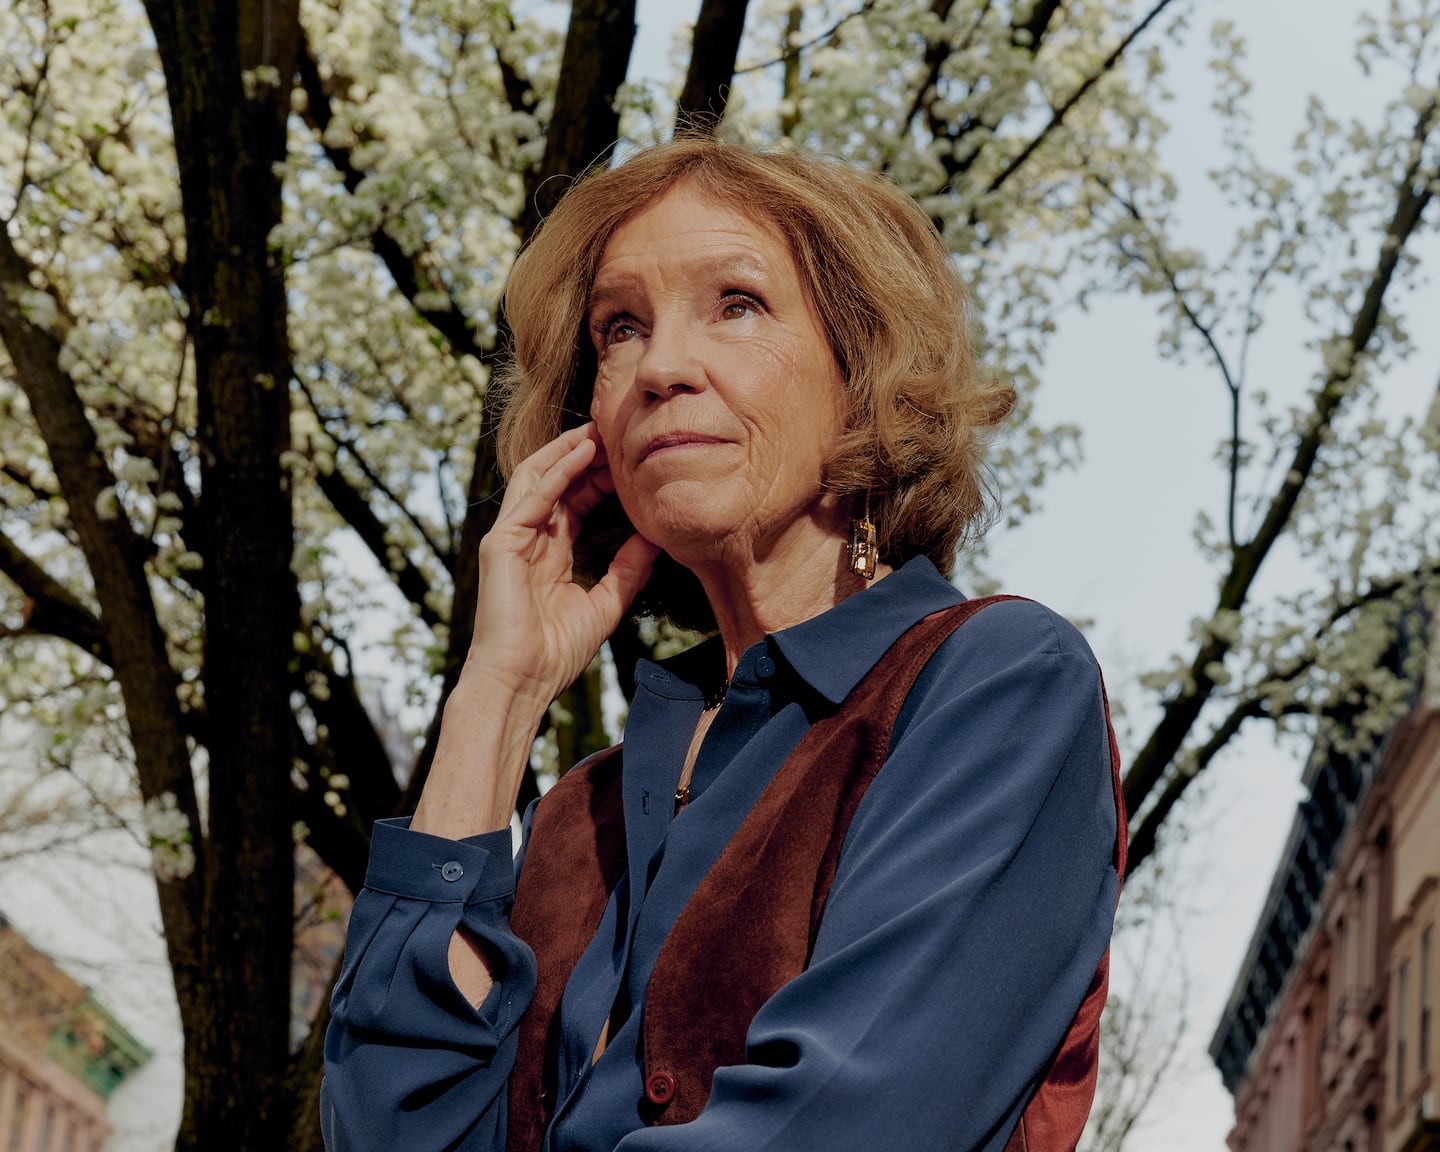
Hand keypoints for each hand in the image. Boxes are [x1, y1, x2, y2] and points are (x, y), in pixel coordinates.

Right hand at [466, 421, 659, 706]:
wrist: (522, 683)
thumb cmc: (555, 654)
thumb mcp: (606, 604)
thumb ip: (628, 570)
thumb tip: (655, 538)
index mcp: (549, 552)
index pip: (575, 500)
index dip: (601, 477)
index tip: (632, 460)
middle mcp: (528, 538)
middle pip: (557, 481)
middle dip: (585, 455)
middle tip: (619, 431)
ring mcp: (511, 538)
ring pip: (537, 477)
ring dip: (568, 451)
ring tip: (599, 429)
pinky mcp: (501, 543)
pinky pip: (531, 497)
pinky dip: (557, 472)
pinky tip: (581, 453)